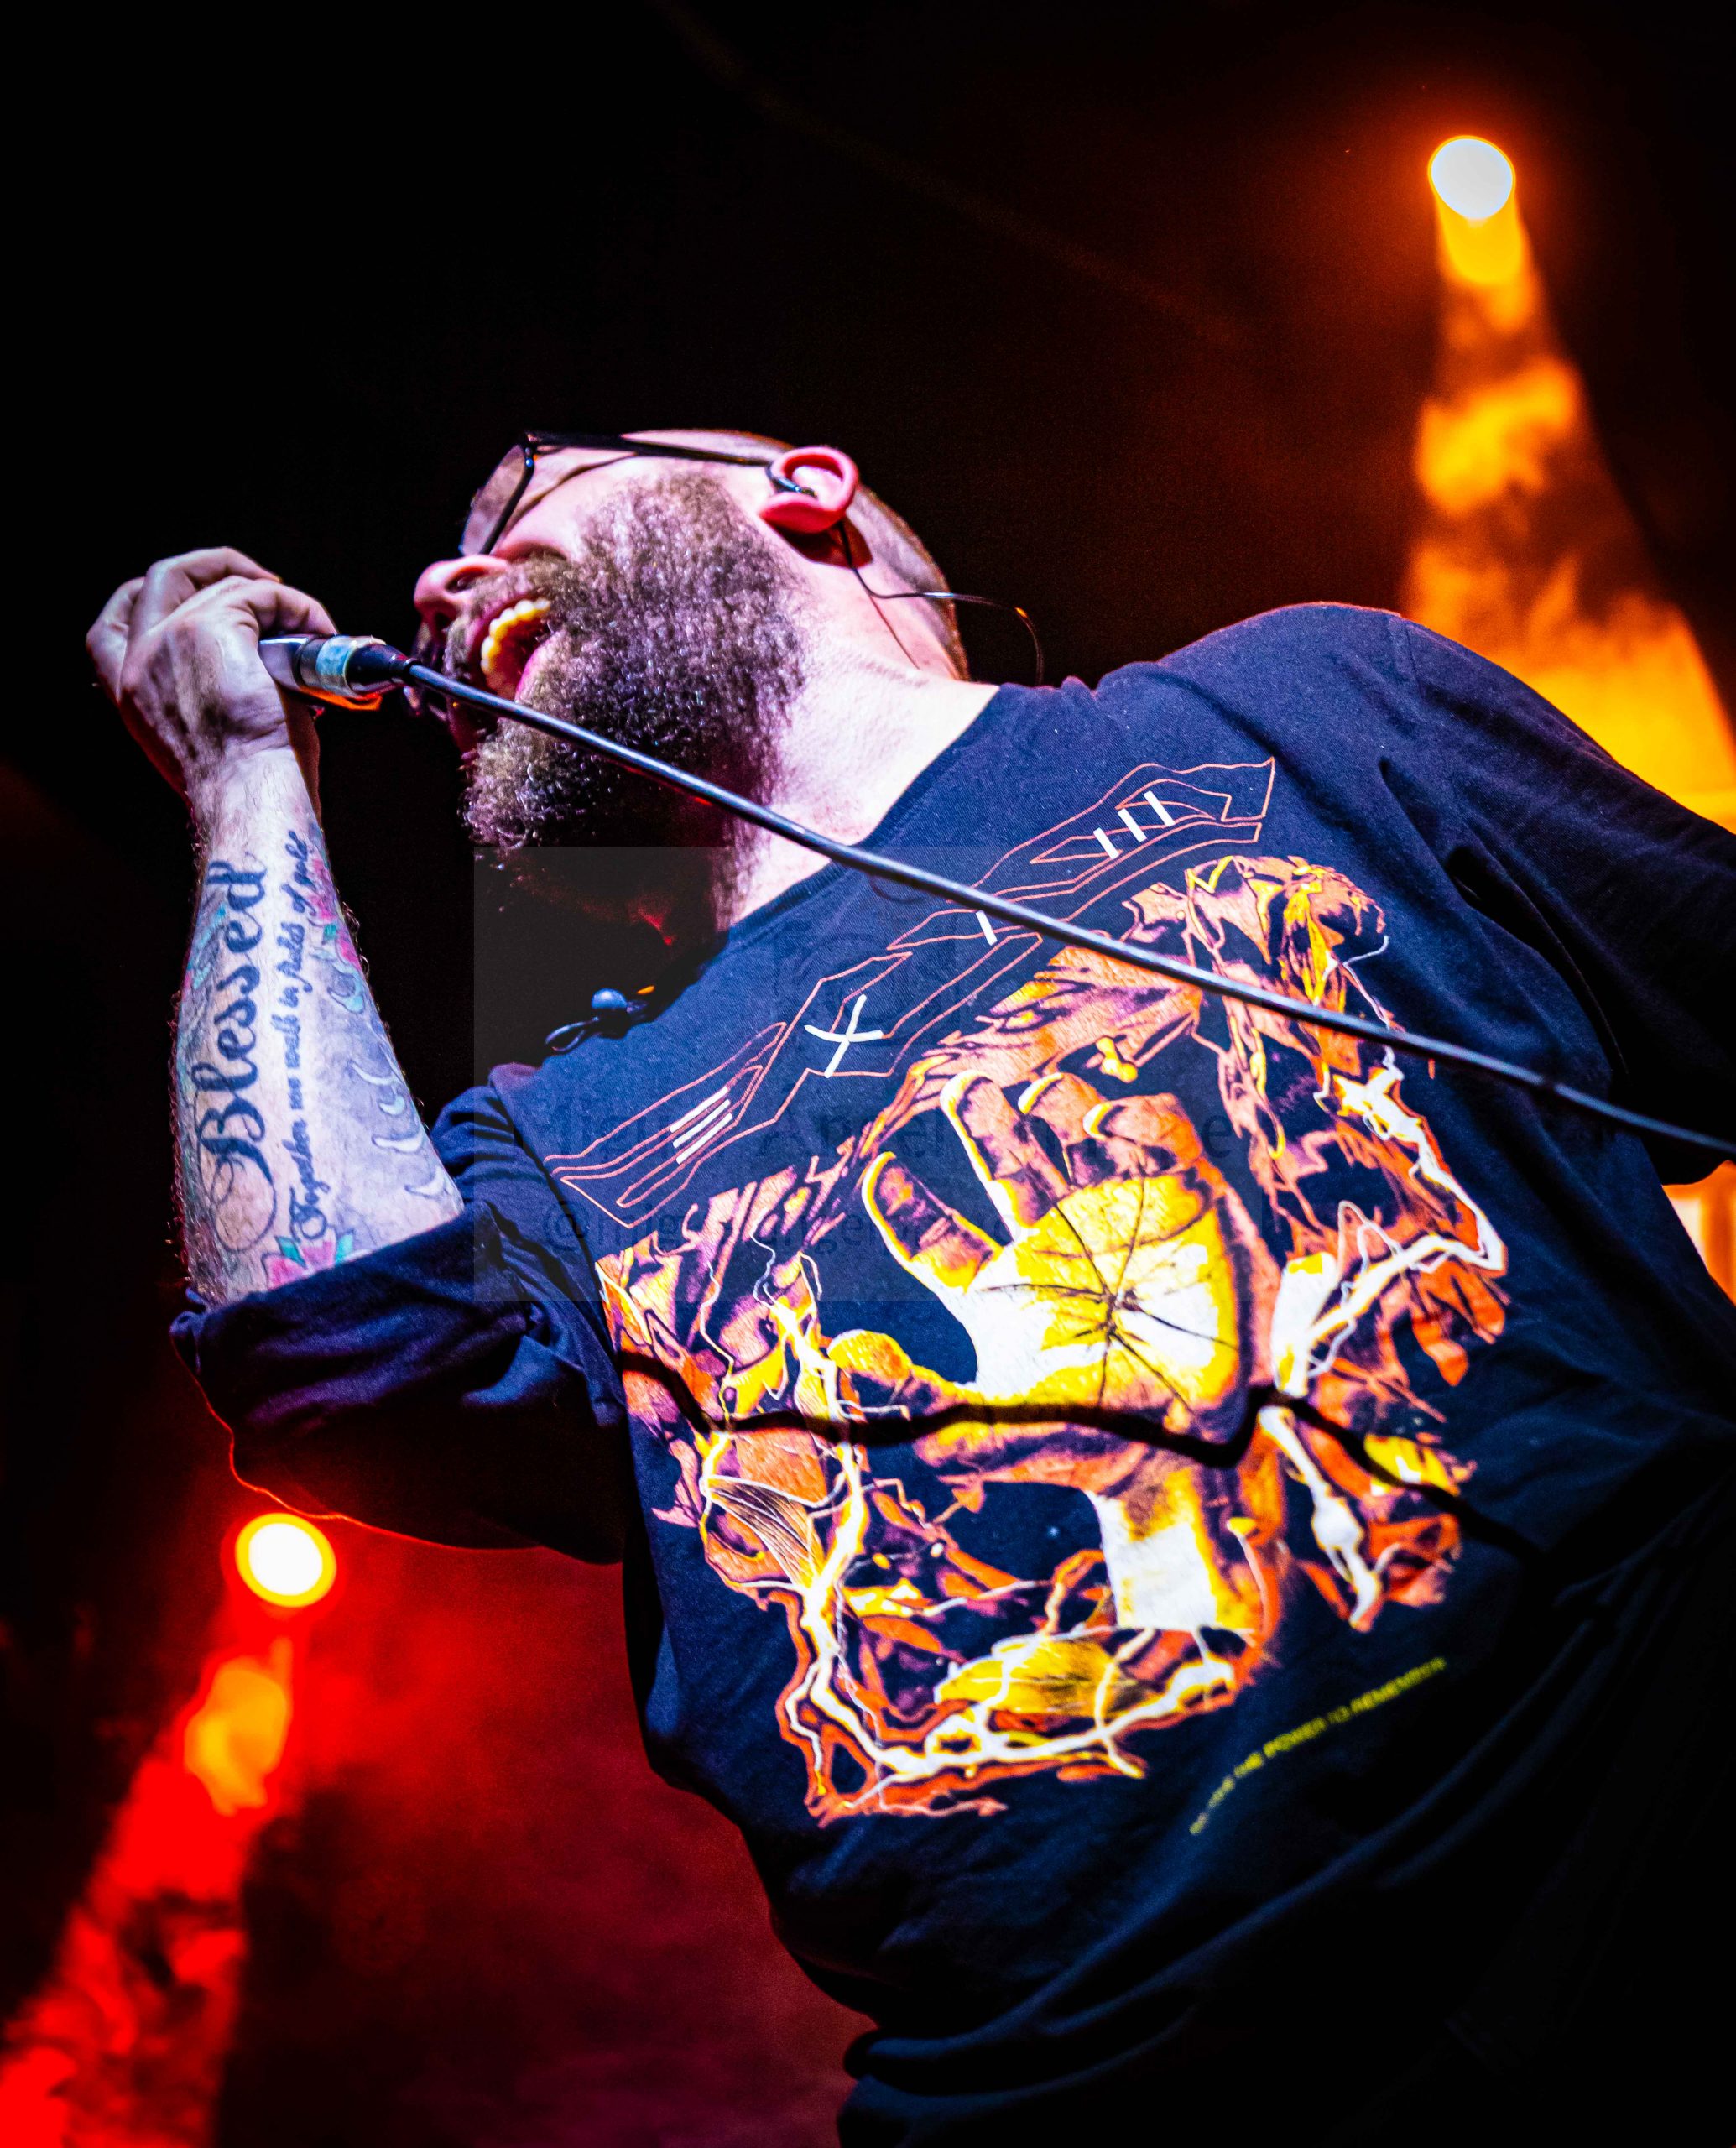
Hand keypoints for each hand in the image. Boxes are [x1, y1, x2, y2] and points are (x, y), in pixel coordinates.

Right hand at [87, 548, 336, 816]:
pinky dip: (299, 606)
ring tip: (314, 633)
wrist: (250, 800)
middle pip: (162, 579)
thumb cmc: (244, 788)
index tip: (194, 595)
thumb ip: (205, 701)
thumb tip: (256, 669)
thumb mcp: (204, 743)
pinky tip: (322, 633)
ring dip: (277, 600)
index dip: (145, 599)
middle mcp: (140, 660)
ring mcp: (173, 637)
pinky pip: (263, 594)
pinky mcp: (214, 626)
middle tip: (261, 581)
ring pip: (227, 587)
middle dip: (211, 567)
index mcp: (129, 693)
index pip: (110, 630)